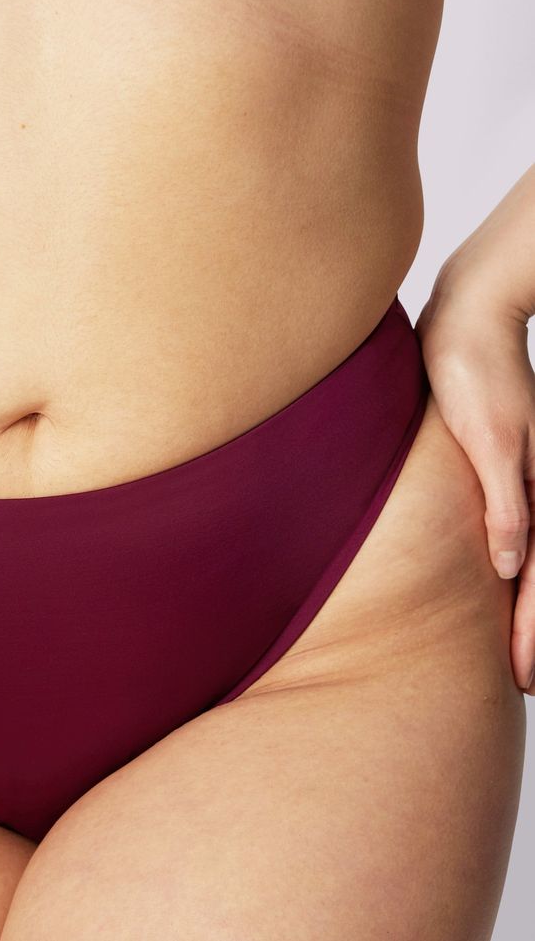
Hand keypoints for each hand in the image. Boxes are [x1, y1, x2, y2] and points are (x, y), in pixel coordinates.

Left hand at [415, 276, 534, 695]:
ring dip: (529, 605)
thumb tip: (507, 567)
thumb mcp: (488, 437)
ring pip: (534, 555)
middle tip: (524, 684)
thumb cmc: (471, 369)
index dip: (531, 630)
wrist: (471, 314)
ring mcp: (524, 474)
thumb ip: (504, 501)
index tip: (523, 679)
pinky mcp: (505, 458)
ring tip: (520, 650)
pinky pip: (520, 522)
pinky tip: (505, 575)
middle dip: (533, 631)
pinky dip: (520, 558)